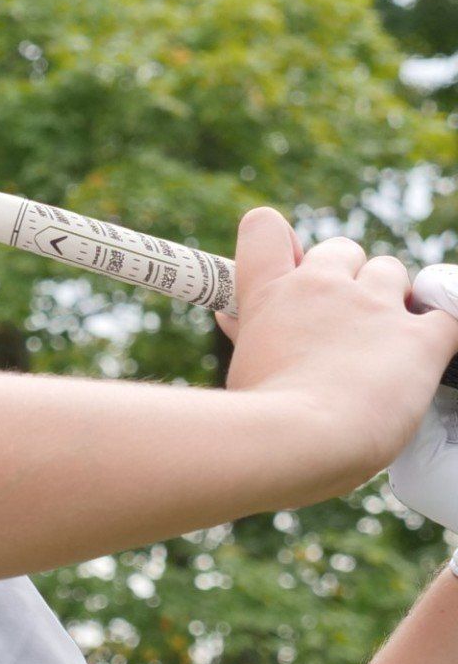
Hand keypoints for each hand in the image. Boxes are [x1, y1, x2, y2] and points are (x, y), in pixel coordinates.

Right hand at [214, 209, 457, 480]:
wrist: (300, 438)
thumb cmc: (259, 413)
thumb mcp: (243, 366)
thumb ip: (246, 332)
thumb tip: (228, 314)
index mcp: (271, 289)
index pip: (265, 226)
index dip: (282, 243)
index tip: (291, 271)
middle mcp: (322, 285)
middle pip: (343, 249)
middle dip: (346, 276)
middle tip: (343, 320)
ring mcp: (374, 306)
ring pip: (392, 271)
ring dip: (390, 297)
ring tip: (384, 340)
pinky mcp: (420, 337)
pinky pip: (446, 314)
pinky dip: (440, 327)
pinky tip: (427, 352)